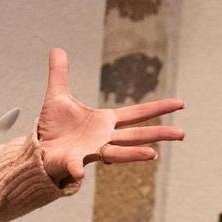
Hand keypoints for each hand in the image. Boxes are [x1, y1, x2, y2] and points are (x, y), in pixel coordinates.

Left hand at [34, 48, 185, 185]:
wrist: (40, 150)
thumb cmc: (54, 127)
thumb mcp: (57, 96)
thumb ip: (59, 74)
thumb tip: (57, 48)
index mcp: (105, 121)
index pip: (137, 113)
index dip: (158, 108)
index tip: (180, 103)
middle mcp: (104, 138)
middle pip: (137, 135)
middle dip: (159, 134)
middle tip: (182, 134)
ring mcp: (91, 151)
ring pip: (117, 153)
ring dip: (134, 154)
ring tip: (153, 154)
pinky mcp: (72, 162)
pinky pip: (76, 166)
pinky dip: (77, 170)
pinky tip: (79, 174)